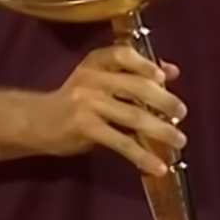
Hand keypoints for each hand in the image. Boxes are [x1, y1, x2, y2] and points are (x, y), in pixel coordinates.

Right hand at [27, 45, 186, 175]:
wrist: (37, 121)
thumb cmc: (77, 98)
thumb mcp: (101, 78)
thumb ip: (134, 74)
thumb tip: (172, 71)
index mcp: (97, 61)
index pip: (123, 54)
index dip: (145, 64)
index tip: (164, 77)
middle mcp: (92, 78)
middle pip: (136, 86)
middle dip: (164, 100)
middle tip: (182, 113)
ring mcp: (87, 102)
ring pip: (133, 115)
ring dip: (160, 130)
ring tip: (179, 140)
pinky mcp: (85, 128)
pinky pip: (120, 142)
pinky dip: (142, 155)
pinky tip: (157, 166)